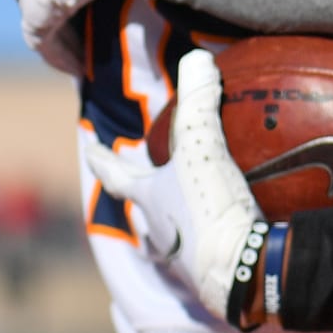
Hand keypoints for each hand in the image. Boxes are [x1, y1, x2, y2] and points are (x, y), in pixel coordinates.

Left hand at [86, 50, 269, 325]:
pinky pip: (213, 242)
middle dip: (144, 191)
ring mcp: (186, 257)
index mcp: (147, 201)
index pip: (116, 174)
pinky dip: (220, 229)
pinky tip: (242, 220)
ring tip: (195, 198)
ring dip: (180, 214)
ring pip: (175, 230)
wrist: (242, 274)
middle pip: (144, 206)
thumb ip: (199, 105)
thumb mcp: (202, 151)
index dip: (104, 158)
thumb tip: (197, 58)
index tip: (89, 148)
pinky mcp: (217, 270)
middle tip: (149, 175)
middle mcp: (160, 232)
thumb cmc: (207, 212)